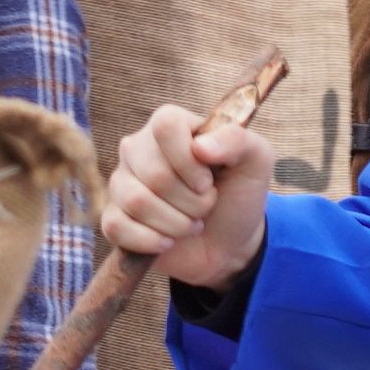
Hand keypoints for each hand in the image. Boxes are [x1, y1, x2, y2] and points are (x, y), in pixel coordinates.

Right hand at [99, 102, 273, 286]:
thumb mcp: (255, 162)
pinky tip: (168, 242)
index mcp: (170, 126)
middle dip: (191, 201)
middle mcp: (138, 149)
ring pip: (137, 201)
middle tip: (205, 207)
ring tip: (191, 224)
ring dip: (175, 223)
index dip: (189, 160)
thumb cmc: (237, 196)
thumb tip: (200, 147)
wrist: (228, 244)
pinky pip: (116, 227)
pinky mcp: (113, 218)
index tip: (208, 182)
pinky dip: (151, 241)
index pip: (166, 126)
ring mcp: (122, 183)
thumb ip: (237, 140)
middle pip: (154, 172)